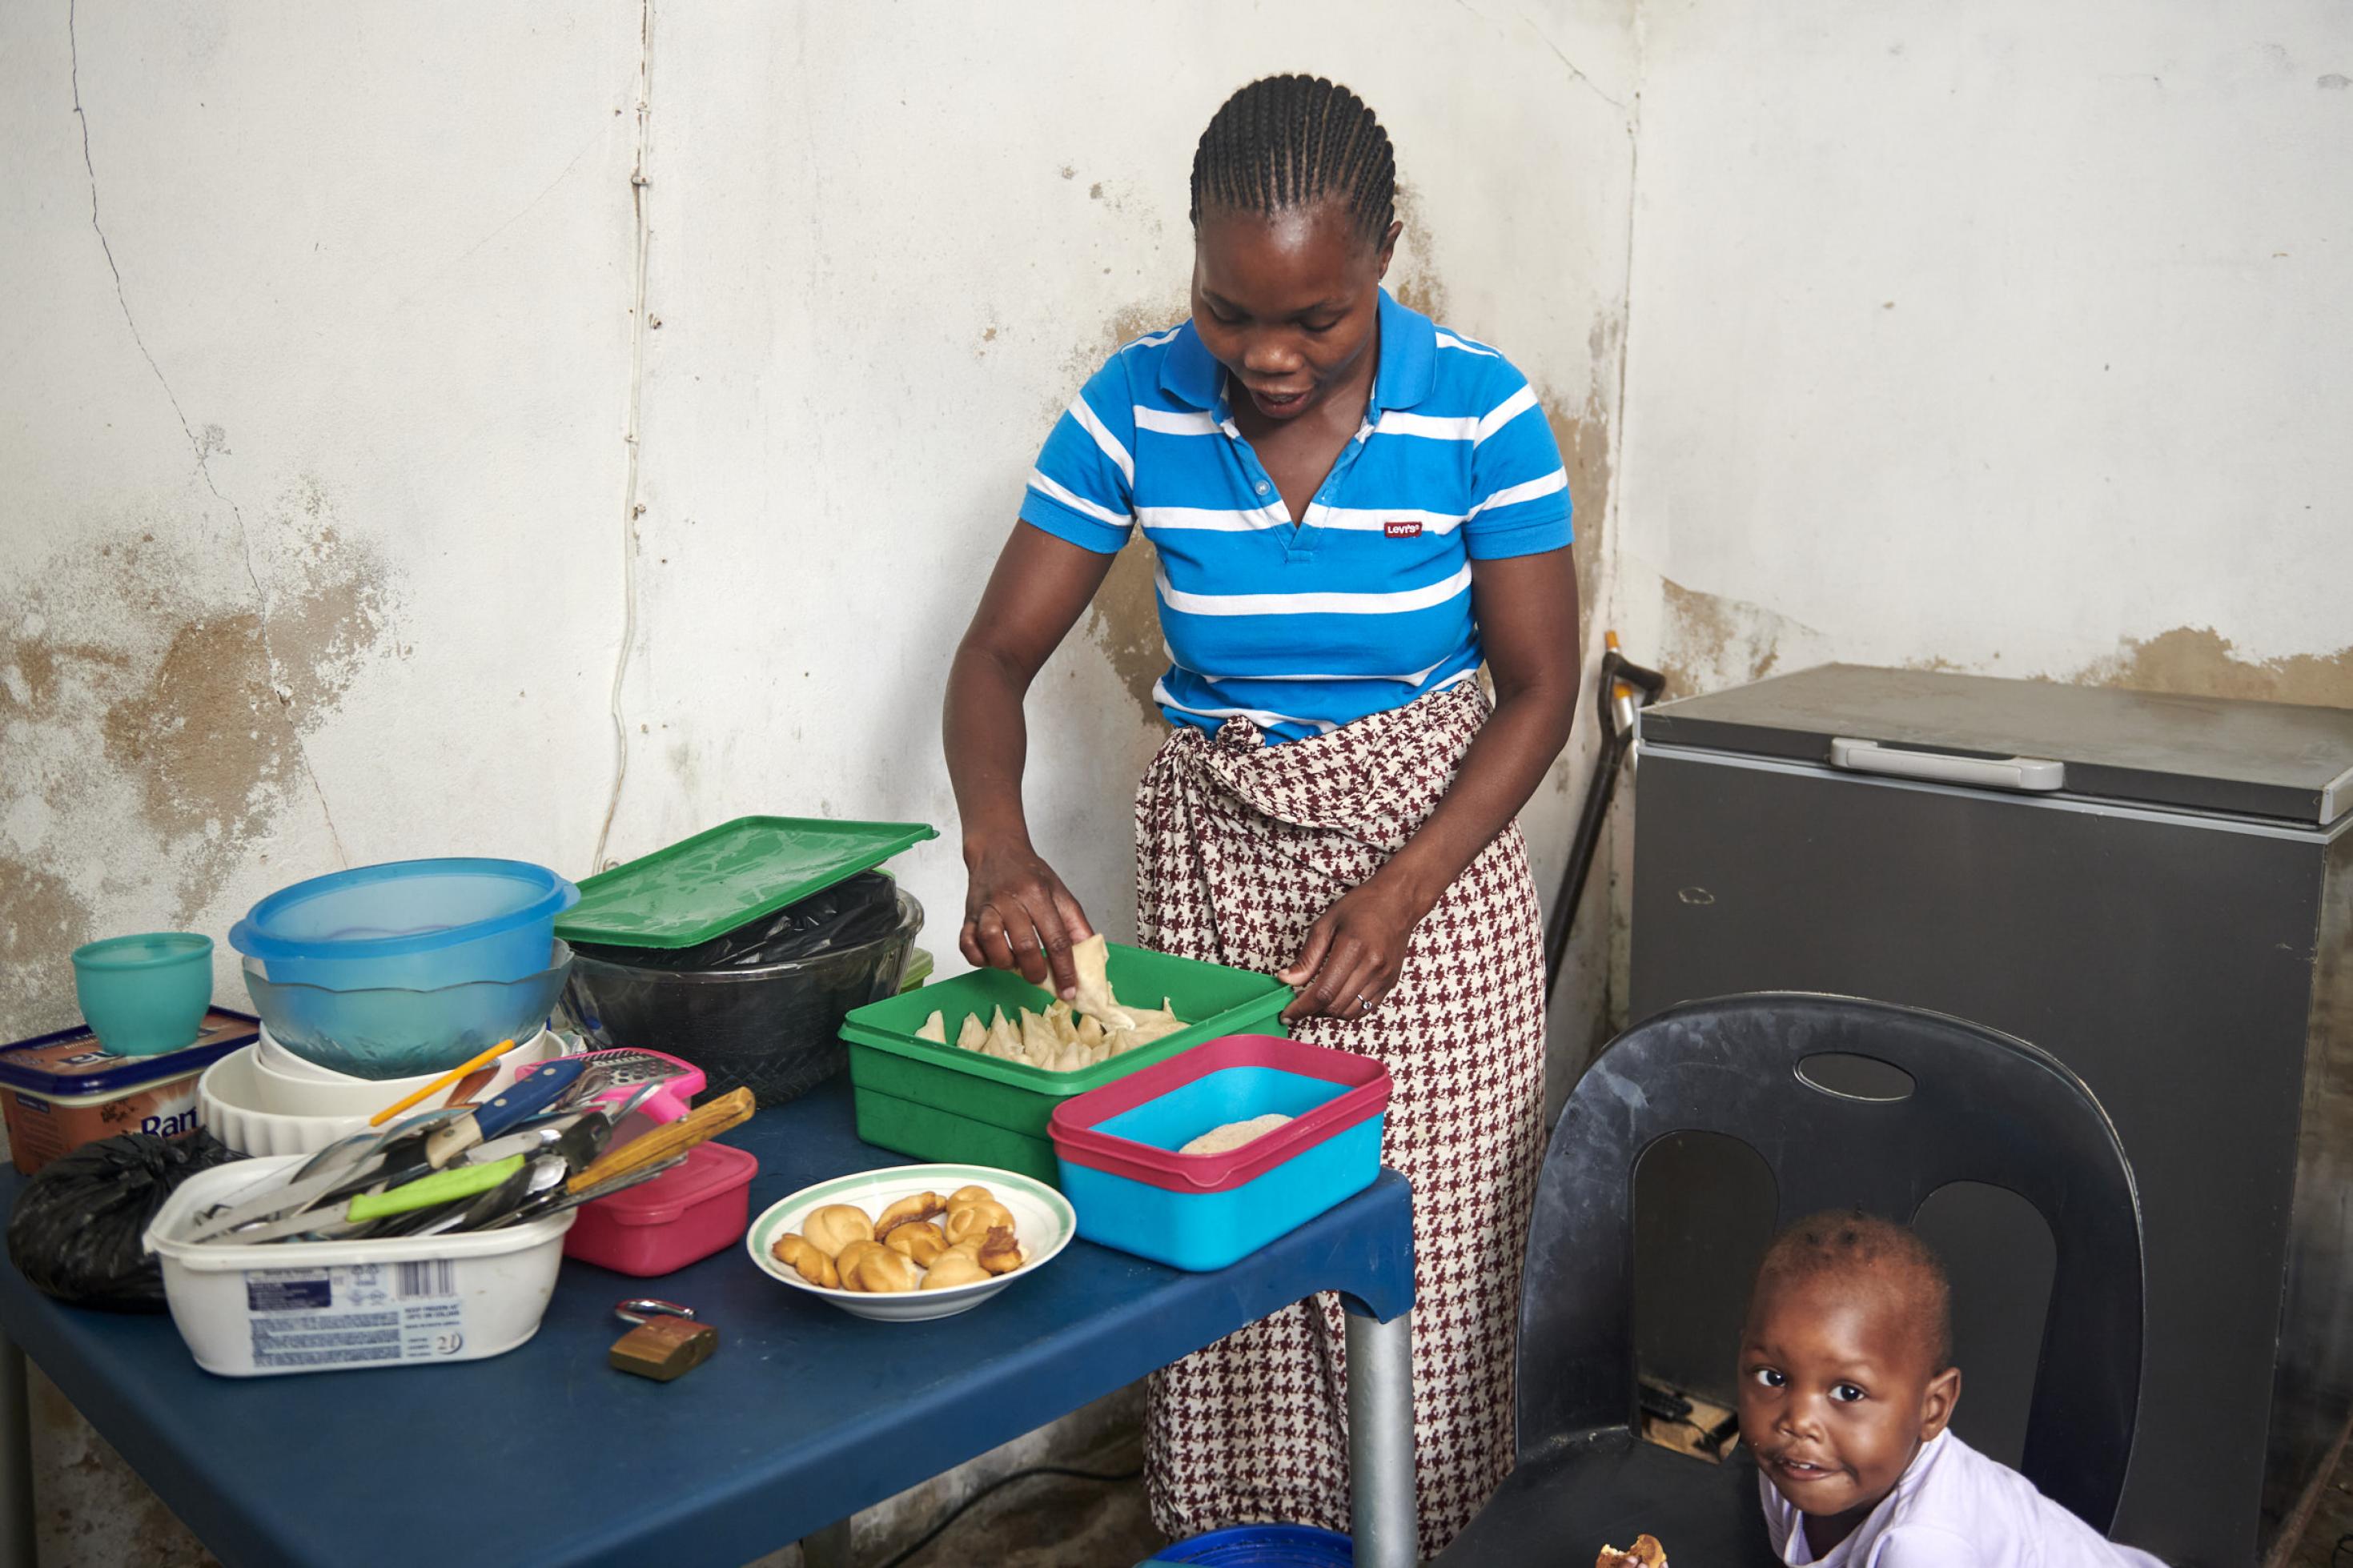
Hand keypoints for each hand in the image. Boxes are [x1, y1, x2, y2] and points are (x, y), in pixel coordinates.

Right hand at [960, 835, 1093, 997]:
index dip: (1065, 970)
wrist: (997, 850)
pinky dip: (978, 957)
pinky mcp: (968, 915)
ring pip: (991, 941)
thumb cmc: (1030, 874)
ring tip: (1014, 964)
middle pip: (1024, 944)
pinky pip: (967, 943)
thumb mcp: (1060, 892)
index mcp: (1038, 894)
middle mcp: (1011, 900)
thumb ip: (1075, 923)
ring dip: (1004, 962)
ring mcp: (987, 907)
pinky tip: (991, 957)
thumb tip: (1089, 954)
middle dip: (1035, 972)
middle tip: (1040, 979)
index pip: (1057, 939)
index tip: (1070, 990)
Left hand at [1277, 877, 1423, 1024]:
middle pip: (1336, 1006)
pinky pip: (1366, 1009)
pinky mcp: (1391, 983)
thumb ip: (1307, 957)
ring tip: (1316, 999)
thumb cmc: (1361, 906)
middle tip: (1297, 1002)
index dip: (1301, 1008)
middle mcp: (1372, 966)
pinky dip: (1347, 1009)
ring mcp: (1384, 977)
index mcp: (1353, 948)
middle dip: (1311, 1010)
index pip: (1323, 992)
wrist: (1398, 902)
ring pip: (1350, 1013)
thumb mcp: (1326, 924)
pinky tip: (1337, 996)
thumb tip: (1286, 980)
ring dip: (1329, 1012)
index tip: (1286, 1014)